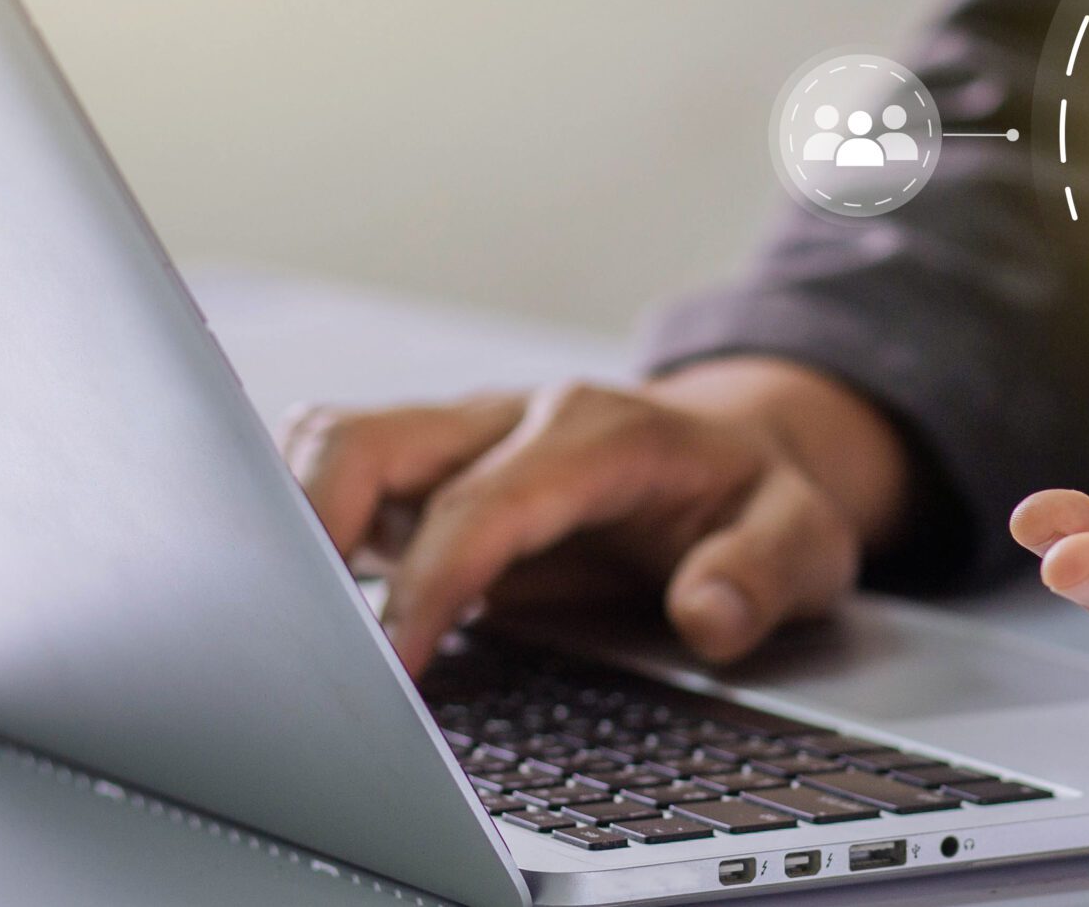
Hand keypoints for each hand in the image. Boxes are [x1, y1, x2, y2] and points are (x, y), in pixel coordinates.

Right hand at [281, 358, 908, 674]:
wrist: (742, 456)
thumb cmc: (757, 499)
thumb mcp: (804, 536)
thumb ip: (763, 571)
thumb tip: (710, 614)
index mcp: (596, 432)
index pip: (480, 503)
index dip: (427, 585)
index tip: (399, 667)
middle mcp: (511, 421)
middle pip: (367, 440)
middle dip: (312, 530)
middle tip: (305, 638)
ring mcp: (460, 442)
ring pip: (332, 444)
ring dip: (290, 518)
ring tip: (284, 618)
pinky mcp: (430, 474)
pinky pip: (336, 474)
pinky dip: (299, 525)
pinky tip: (302, 598)